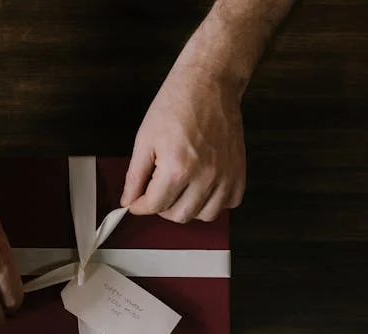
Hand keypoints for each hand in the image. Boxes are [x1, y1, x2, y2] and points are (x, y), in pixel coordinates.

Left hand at [121, 65, 245, 222]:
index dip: (139, 206)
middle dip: (162, 207)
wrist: (209, 83)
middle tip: (157, 191)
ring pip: (204, 215)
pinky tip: (203, 187)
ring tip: (180, 189)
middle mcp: (205, 175)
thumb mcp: (145, 139)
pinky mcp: (239, 171)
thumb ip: (135, 176)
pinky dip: (215, 202)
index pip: (153, 206)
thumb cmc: (177, 104)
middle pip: (178, 216)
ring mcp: (225, 175)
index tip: (136, 202)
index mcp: (178, 167)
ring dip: (189, 207)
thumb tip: (129, 201)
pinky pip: (229, 203)